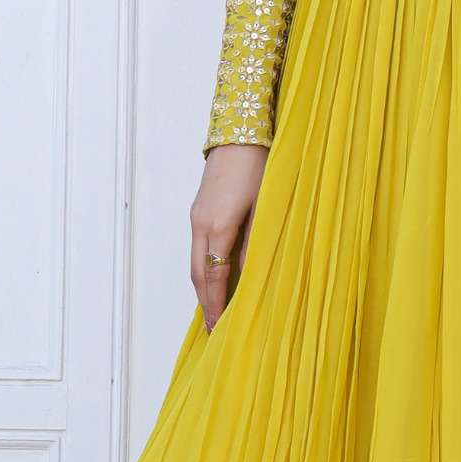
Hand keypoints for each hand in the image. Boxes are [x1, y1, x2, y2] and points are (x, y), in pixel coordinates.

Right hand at [190, 144, 267, 328]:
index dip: (216, 305)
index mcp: (218, 226)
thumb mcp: (265, 207)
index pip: (214, 277)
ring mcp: (196, 216)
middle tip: (213, 329)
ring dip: (203, 286)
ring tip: (214, 309)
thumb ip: (256, 243)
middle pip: (198, 273)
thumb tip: (251, 275)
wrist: (239, 132)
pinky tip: (216, 276)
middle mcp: (201, 224)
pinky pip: (197, 246)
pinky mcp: (199, 209)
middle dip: (205, 303)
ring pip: (195, 260)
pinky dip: (204, 267)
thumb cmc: (259, 166)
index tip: (218, 328)